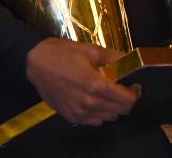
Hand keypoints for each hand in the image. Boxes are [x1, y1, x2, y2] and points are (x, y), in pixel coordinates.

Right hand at [26, 37, 140, 125]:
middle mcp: (89, 103)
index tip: (134, 84)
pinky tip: (93, 99)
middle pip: (120, 112)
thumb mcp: (91, 50)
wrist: (36, 62)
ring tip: (107, 92)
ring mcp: (79, 113)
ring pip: (108, 118)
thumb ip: (114, 57)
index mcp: (96, 85)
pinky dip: (99, 113)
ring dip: (113, 107)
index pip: (127, 100)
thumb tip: (131, 59)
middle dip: (125, 100)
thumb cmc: (63, 53)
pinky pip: (94, 122)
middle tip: (122, 87)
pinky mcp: (70, 117)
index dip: (134, 93)